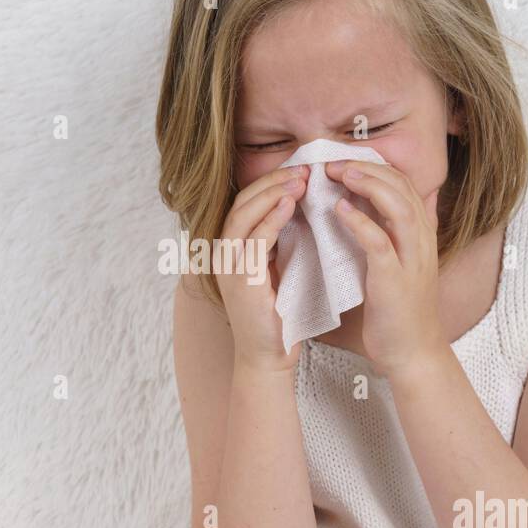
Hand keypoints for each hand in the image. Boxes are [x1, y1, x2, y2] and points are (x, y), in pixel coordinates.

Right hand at [215, 163, 310, 372]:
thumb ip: (281, 242)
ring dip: (273, 193)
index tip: (301, 171)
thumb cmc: (278, 318)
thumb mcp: (278, 270)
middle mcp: (223, 254)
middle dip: (273, 181)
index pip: (247, 204)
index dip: (271, 184)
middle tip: (305, 169)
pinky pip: (254, 240)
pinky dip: (271, 218)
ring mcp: (228, 267)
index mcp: (231, 250)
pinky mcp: (240, 280)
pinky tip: (290, 204)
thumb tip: (302, 209)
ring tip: (301, 180)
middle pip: (243, 202)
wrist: (267, 358)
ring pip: (244, 215)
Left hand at [326, 159, 445, 376]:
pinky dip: (360, 222)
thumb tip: (362, 209)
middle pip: (402, 186)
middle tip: (333, 161)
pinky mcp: (395, 279)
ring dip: (367, 185)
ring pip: (397, 206)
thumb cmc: (397, 310)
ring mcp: (411, 259)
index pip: (403, 183)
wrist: (411, 352)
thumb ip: (386, 235)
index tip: (344, 160)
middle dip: (367, 167)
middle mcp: (421, 240)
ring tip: (338, 174)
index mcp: (420, 234)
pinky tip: (340, 211)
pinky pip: (380, 242)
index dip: (374, 166)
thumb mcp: (396, 263)